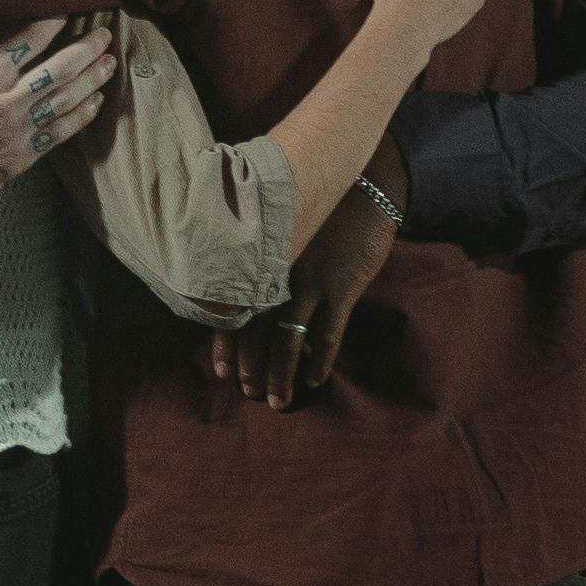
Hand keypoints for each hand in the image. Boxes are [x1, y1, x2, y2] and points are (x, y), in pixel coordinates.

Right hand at [0, 16, 119, 206]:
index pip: (33, 37)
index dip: (55, 20)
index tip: (69, 10)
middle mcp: (9, 100)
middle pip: (62, 68)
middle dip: (88, 48)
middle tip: (105, 34)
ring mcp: (17, 132)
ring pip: (67, 101)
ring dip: (92, 80)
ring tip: (110, 64)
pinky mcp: (18, 158)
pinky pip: (59, 135)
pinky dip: (80, 117)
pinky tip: (93, 104)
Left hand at [209, 177, 400, 409]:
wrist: (363, 185)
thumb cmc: (320, 204)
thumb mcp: (283, 226)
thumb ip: (266, 258)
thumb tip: (248, 289)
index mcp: (261, 261)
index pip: (235, 311)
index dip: (226, 345)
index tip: (222, 371)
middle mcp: (278, 276)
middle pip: (255, 332)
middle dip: (251, 368)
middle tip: (250, 393)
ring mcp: (309, 284)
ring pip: (287, 341)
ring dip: (280, 375)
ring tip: (278, 400)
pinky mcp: (341, 289)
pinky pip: (327, 336)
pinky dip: (319, 363)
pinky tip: (315, 380)